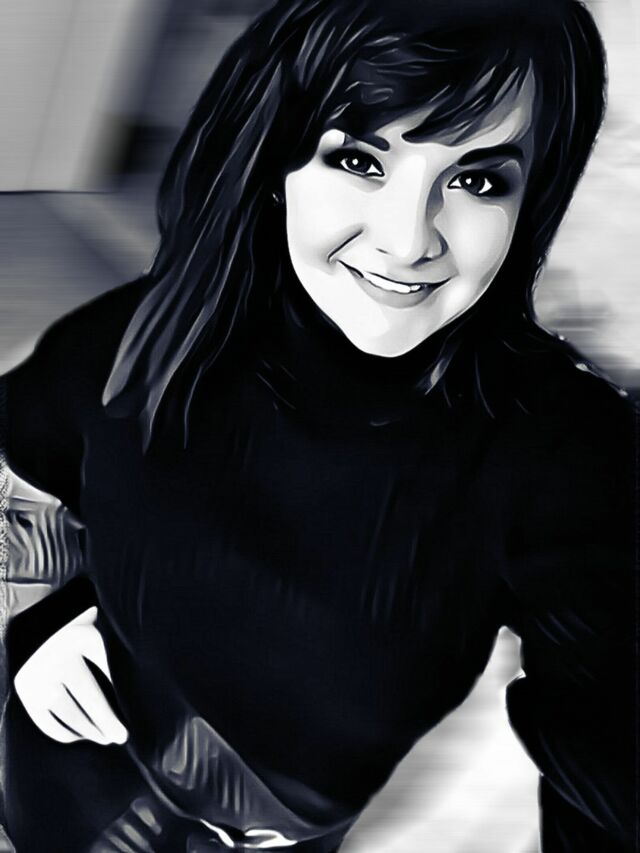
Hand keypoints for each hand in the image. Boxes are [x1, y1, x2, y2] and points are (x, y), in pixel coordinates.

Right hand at [13, 606, 128, 745]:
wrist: (43, 627)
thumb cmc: (85, 632)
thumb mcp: (102, 631)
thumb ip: (118, 649)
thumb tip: (148, 675)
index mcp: (81, 637)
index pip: (105, 674)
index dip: (117, 700)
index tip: (129, 724)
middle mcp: (57, 656)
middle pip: (86, 698)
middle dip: (105, 721)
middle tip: (121, 738)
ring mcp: (39, 674)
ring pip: (67, 712)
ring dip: (87, 730)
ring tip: (105, 738)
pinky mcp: (25, 690)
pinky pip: (46, 720)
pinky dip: (63, 733)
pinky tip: (81, 736)